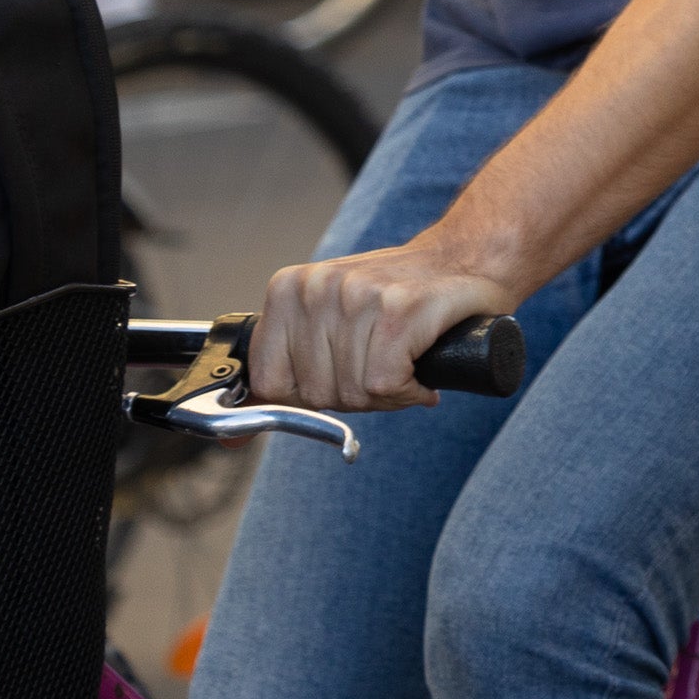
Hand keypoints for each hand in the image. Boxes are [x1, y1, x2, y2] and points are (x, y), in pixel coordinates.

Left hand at [250, 235, 516, 411]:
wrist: (470, 258)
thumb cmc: (401, 298)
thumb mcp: (326, 322)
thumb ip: (281, 371)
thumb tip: (229, 440)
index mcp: (289, 289)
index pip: (269, 383)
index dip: (309, 396)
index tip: (342, 377)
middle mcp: (317, 287)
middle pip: (315, 394)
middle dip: (355, 397)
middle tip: (384, 370)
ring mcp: (358, 294)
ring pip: (353, 392)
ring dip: (388, 395)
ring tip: (405, 366)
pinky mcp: (400, 309)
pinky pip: (385, 384)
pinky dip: (409, 391)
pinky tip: (421, 371)